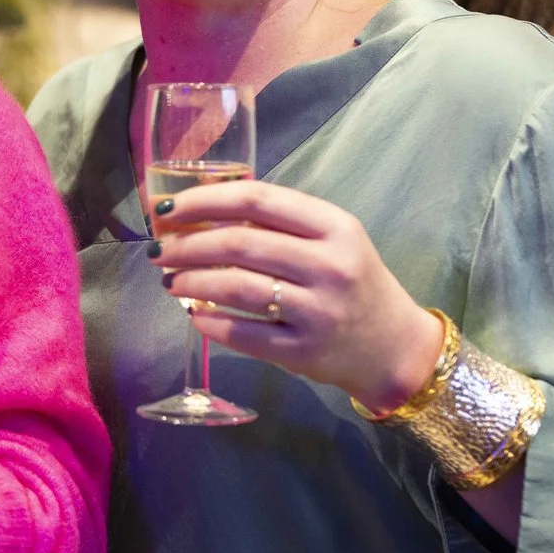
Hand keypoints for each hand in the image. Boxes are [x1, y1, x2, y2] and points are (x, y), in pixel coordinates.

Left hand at [151, 180, 441, 409]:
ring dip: (190, 282)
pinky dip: (209, 322)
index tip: (167, 207)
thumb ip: (280, 223)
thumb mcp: (333, 240)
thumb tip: (201, 210)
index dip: (203, 200)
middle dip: (186, 245)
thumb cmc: (354, 283)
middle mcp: (330, 266)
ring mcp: (317, 312)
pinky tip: (194, 314)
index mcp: (336, 227)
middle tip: (159, 249)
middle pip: (239, 244)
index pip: (257, 200)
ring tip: (170, 281)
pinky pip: (242, 334)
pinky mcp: (303, 353)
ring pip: (235, 287)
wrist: (394, 347)